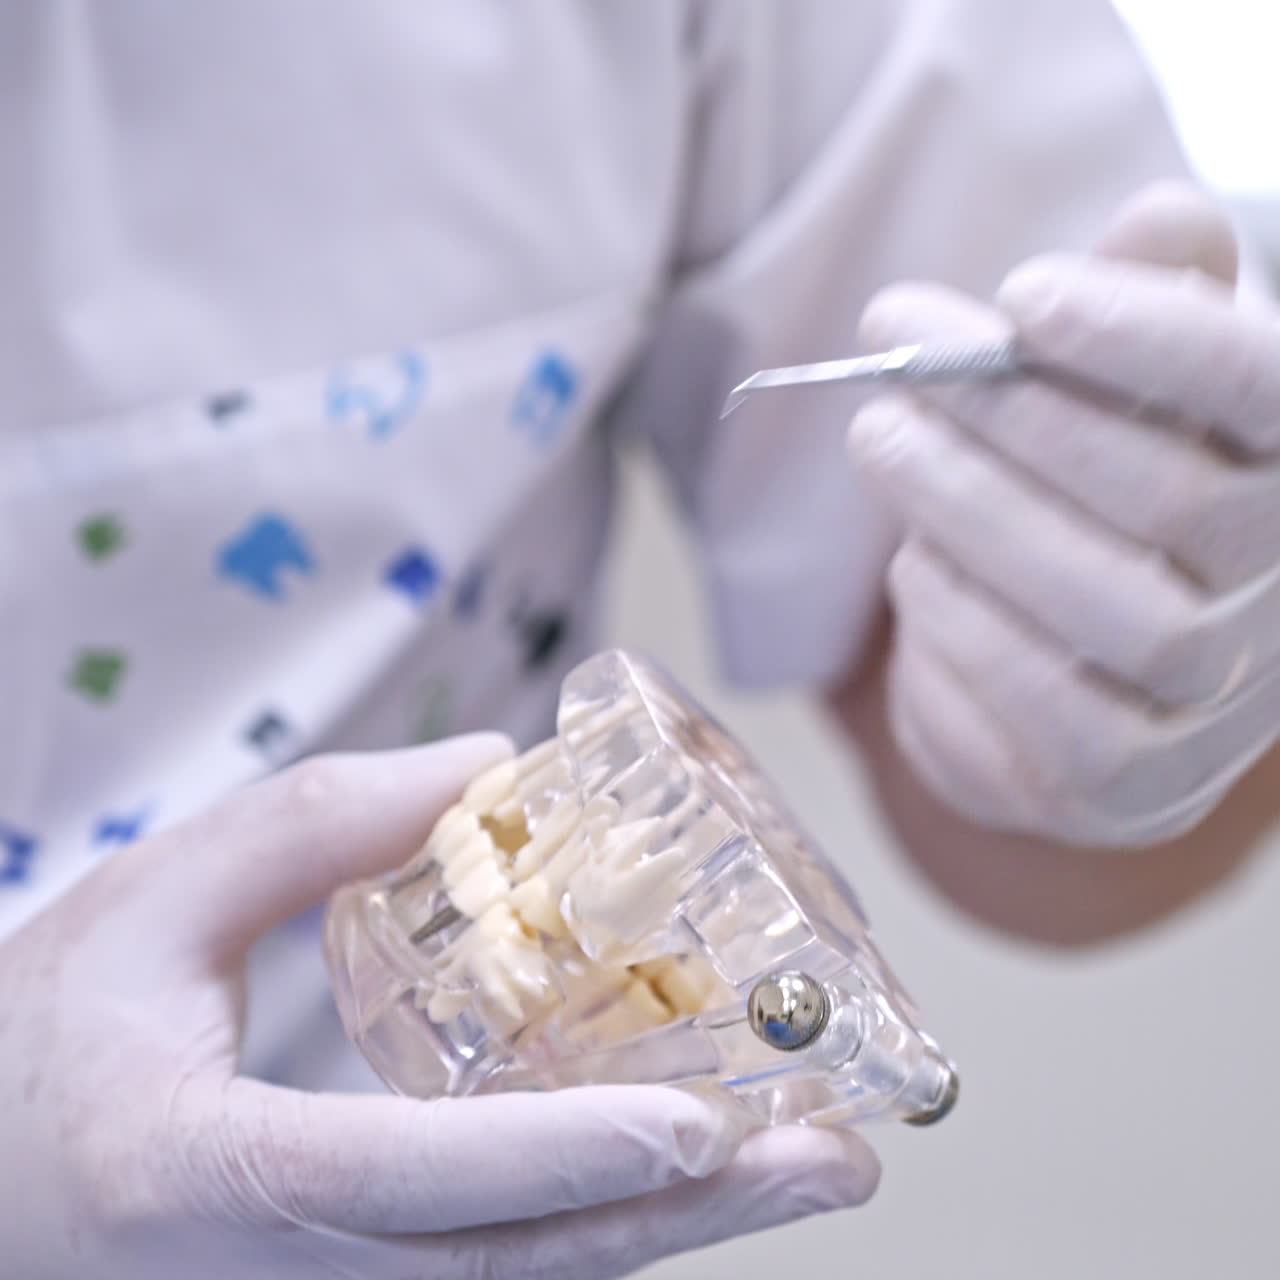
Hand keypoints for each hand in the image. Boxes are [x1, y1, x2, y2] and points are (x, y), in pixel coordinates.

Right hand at [0, 737, 876, 1278]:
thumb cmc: (44, 1043)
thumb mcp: (147, 904)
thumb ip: (307, 824)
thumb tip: (484, 771)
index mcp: (206, 1179)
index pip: (403, 1180)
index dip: (555, 1155)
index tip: (697, 1123)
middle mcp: (278, 1278)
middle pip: (511, 1266)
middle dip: (682, 1215)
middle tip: (834, 1160)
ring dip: (670, 1229)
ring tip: (805, 1164)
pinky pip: (496, 1277)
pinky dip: (604, 1226)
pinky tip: (692, 1170)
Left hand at [848, 180, 1279, 846]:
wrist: (1082, 673)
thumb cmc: (1102, 499)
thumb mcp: (1132, 389)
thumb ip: (1151, 300)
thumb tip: (1157, 219)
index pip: (1262, 391)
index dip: (1150, 337)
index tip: (1022, 292)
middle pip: (1171, 500)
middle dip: (1013, 423)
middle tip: (890, 372)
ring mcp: (1216, 708)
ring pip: (1113, 614)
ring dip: (973, 519)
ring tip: (882, 444)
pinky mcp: (1131, 787)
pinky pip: (1051, 721)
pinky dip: (964, 637)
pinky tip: (917, 574)